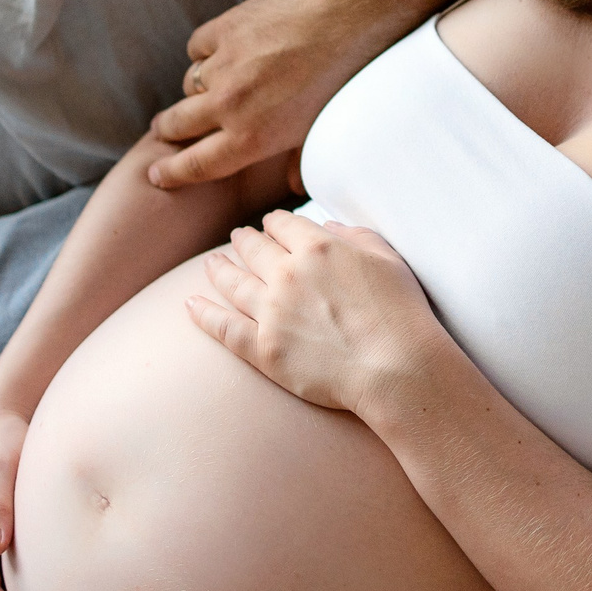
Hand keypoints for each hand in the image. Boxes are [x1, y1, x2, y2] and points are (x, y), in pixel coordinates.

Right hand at [146, 0, 404, 189]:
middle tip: (164, 130)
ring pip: (190, 84)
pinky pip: (198, 48)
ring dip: (198, 88)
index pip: (196, 166)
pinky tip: (227, 50)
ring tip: (216, 83)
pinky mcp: (222, 31)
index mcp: (251, 138)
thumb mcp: (320, 132)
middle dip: (167, 131)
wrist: (344, 16)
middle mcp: (228, 105)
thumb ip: (297, 160)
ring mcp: (222, 66)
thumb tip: (293, 185)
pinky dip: (208, 51)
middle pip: (177, 126)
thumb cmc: (342, 79)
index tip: (155, 174)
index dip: (171, 173)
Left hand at [186, 211, 454, 419]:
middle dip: (244, 240)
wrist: (396, 368)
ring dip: (219, 270)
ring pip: (233, 283)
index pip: (284, 224)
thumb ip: (356, 235)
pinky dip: (204, 315)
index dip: (274, 222)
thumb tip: (329, 226)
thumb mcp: (387, 259)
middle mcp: (287, 274)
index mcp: (318, 247)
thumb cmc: (402, 313)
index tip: (270, 225)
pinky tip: (189, 306)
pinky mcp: (263, 349)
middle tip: (237, 237)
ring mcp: (271, 312)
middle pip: (254, 249)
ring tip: (210, 264)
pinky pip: (224, 328)